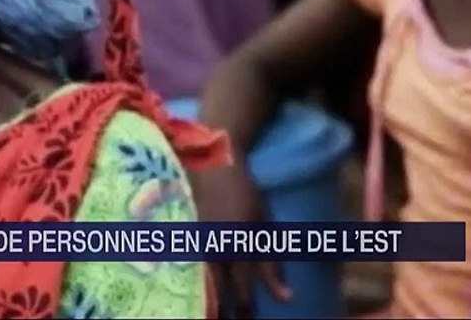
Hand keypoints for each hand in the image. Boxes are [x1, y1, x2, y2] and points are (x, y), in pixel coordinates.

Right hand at [192, 162, 292, 317]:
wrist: (213, 166)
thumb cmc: (245, 194)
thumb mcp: (265, 228)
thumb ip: (272, 266)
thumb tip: (286, 299)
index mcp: (238, 251)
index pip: (242, 294)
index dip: (245, 312)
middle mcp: (215, 252)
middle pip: (218, 293)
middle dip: (224, 311)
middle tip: (228, 319)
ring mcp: (196, 244)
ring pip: (201, 282)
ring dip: (208, 298)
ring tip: (211, 312)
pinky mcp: (184, 236)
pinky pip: (189, 267)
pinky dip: (194, 280)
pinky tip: (193, 288)